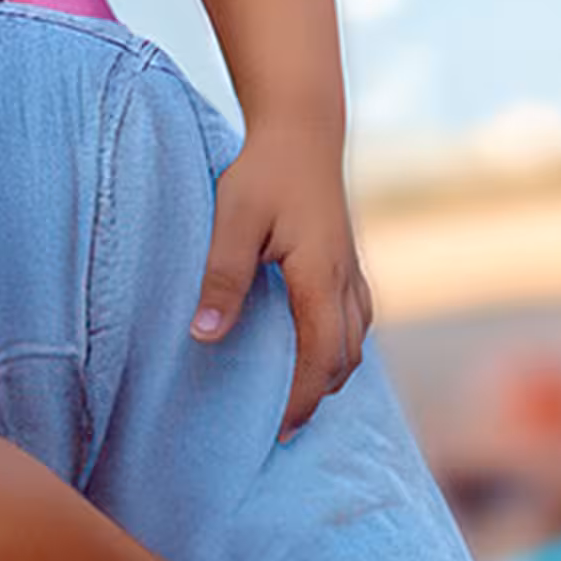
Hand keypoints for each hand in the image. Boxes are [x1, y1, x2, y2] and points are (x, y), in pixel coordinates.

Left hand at [194, 126, 372, 435]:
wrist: (302, 130)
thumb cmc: (263, 173)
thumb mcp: (232, 222)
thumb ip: (222, 279)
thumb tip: (204, 336)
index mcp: (320, 276)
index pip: (319, 356)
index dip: (301, 399)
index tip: (279, 430)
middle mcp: (346, 280)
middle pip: (344, 358)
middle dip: (317, 396)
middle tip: (284, 427)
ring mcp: (352, 270)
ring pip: (356, 341)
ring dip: (331, 374)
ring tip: (298, 398)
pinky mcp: (348, 261)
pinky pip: (357, 319)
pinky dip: (340, 347)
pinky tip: (317, 351)